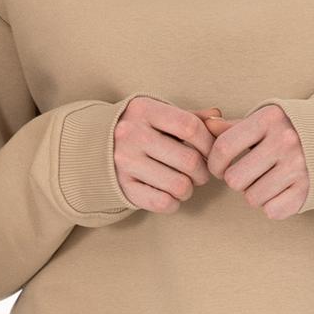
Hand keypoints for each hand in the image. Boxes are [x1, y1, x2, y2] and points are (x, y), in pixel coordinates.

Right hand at [112, 96, 216, 211]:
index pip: (191, 127)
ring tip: (184, 184)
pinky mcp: (123, 187)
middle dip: (203, 172)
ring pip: (179, 185)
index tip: (211, 152)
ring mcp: (125, 162)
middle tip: (200, 173)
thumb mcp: (159, 115)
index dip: (209, 144)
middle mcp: (131, 135)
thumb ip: (190, 117)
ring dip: (189, 189)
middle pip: (189, 160)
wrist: (94, 147)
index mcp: (144, 110)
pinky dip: (174, 203)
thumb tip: (219, 120)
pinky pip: (163, 203)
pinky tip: (171, 195)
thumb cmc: (139, 129)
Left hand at [205, 103, 310, 218]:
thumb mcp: (264, 121)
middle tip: (247, 174)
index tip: (218, 168)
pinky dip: (273, 205)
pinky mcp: (308, 189)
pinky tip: (281, 190)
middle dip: (235, 180)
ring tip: (267, 180)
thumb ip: (234, 127)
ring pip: (252, 198)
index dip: (214, 163)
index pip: (223, 148)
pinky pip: (272, 211)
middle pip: (234, 179)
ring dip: (254, 193)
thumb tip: (206, 126)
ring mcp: (299, 166)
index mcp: (269, 119)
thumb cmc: (289, 129)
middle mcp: (285, 141)